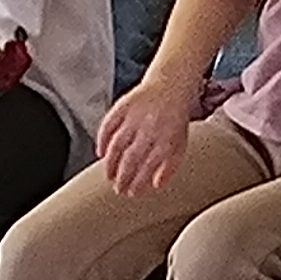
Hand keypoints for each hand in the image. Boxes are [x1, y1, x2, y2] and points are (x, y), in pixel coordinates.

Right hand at [97, 78, 195, 195]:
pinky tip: (101, 153)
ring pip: (117, 143)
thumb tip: (155, 185)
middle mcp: (150, 128)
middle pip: (131, 157)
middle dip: (122, 177)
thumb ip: (170, 166)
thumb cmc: (174, 120)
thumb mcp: (179, 144)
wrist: (170, 86)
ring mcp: (135, 116)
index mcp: (166, 138)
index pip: (149, 166)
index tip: (131, 193)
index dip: (138, 182)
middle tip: (117, 189)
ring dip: (111, 162)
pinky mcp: (123, 106)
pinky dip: (102, 139)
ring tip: (108, 175)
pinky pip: (108, 125)